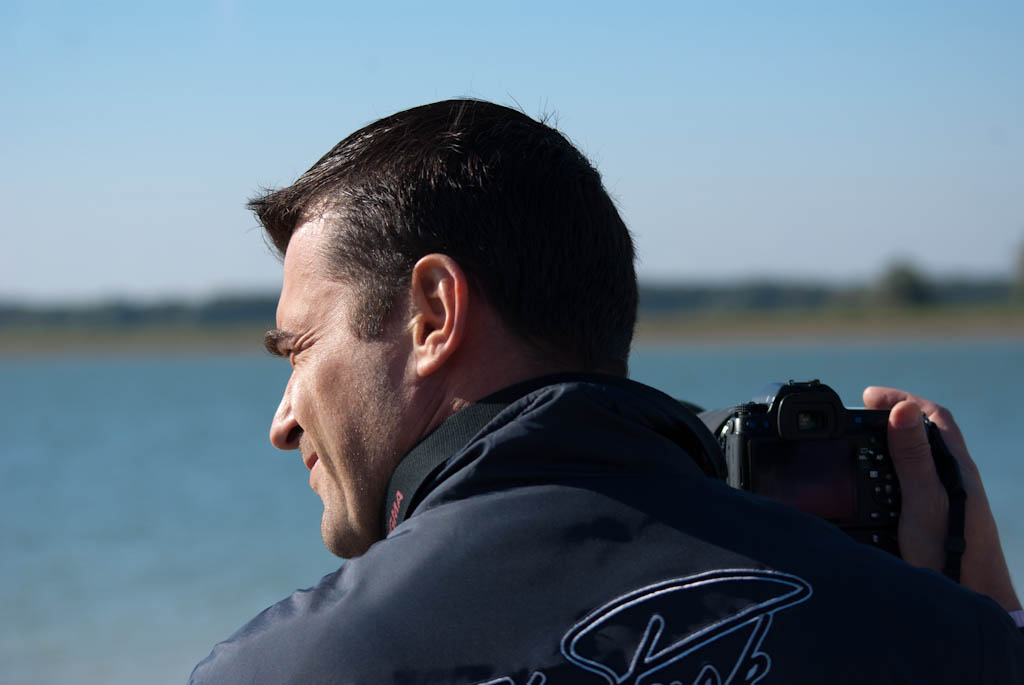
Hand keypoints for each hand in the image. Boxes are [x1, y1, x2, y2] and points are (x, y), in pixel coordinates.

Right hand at [863, 386, 1020, 611]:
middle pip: (925, 434)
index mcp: (956, 467)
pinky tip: (872, 487)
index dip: (901, 399)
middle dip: (892, 418)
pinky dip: (888, 474)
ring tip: (860, 446)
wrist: (971, 600)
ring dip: (890, 445)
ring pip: (918, 460)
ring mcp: (948, 499)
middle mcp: (955, 479)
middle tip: (860, 417)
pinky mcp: (937, 519)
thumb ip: (914, 457)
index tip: (868, 396)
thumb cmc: (952, 552)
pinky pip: (911, 484)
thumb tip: (903, 408)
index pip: (932, 416)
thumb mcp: (923, 499)